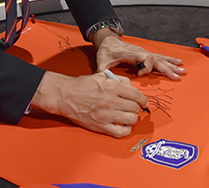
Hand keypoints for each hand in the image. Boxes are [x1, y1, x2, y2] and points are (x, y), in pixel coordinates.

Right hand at [30, 71, 147, 137]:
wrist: (65, 96)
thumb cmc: (83, 85)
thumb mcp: (102, 76)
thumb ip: (120, 81)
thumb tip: (134, 90)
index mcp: (112, 87)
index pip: (137, 96)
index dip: (143, 100)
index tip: (143, 102)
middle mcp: (110, 101)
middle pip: (135, 108)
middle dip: (136, 108)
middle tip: (132, 108)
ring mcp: (105, 115)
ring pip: (131, 120)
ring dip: (131, 118)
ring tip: (127, 115)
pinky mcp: (100, 126)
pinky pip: (121, 132)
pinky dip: (125, 129)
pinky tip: (122, 125)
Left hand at [93, 30, 184, 80]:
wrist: (108, 40)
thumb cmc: (107, 50)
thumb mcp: (102, 60)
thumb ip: (103, 71)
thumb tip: (104, 81)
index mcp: (132, 53)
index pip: (146, 58)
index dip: (146, 67)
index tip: (138, 74)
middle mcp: (141, 52)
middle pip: (157, 59)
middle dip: (167, 68)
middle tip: (176, 76)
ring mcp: (144, 52)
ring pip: (160, 58)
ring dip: (171, 65)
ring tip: (181, 70)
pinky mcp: (145, 54)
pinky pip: (159, 57)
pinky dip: (169, 60)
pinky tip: (177, 63)